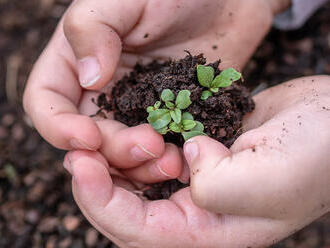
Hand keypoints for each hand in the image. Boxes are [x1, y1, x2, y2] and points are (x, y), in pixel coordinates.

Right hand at [23, 0, 285, 182]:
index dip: (58, 126)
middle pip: (90, 138)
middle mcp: (103, 91)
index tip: (86, 137)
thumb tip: (89, 78)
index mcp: (78, 62)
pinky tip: (185, 159)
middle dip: (113, 151)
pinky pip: (160, 150)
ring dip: (141, 165)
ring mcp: (137, 109)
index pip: (47, 102)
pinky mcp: (168, 119)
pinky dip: (167, 161)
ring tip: (171, 160)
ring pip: (124, 153)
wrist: (225, 1)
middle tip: (149, 145)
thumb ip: (93, 29)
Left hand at [63, 75, 329, 247]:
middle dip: (97, 184)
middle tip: (78, 151)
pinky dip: (136, 146)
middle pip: (128, 211)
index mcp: (211, 234)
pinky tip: (129, 130)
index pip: (139, 233)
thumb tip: (186, 160)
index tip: (81, 165)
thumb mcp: (269, 178)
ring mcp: (196, 183)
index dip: (102, 202)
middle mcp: (198, 214)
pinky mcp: (198, 155)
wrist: (329, 122)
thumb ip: (218, 185)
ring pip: (137, 184)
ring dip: (115, 164)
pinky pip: (155, 157)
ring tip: (99, 139)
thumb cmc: (315, 155)